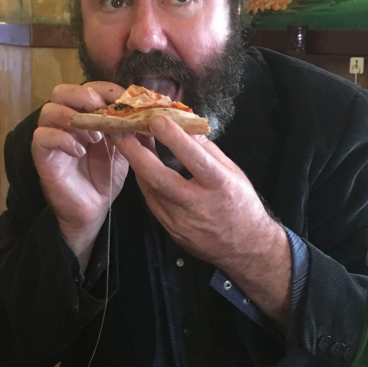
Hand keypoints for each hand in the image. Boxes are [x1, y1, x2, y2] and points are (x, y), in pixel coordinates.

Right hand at [32, 82, 129, 266]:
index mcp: (84, 114)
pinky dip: (62, 139)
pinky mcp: (41, 154)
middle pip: (62, 91)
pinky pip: (42, 136)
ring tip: (94, 137)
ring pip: (49, 110)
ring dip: (74, 119)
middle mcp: (65, 120)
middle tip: (102, 112)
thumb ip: (132, 128)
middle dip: (83, 96)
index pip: (89, 87)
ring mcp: (51, 135)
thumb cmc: (106, 175)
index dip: (106, 89)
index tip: (125, 100)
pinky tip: (80, 152)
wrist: (93, 208)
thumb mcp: (125, 148)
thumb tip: (149, 110)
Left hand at [116, 116, 291, 326]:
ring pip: (150, 190)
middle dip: (136, 153)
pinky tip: (141, 168)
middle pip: (159, 177)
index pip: (193, 157)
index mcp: (219, 185)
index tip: (156, 118)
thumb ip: (208, 151)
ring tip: (127, 144)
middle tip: (122, 132)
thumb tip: (185, 127)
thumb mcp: (233, 172)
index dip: (173, 137)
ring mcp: (182, 221)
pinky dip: (145, 183)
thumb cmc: (241, 203)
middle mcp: (198, 204)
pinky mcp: (172, 231)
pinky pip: (153, 202)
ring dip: (136, 165)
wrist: (245, 248)